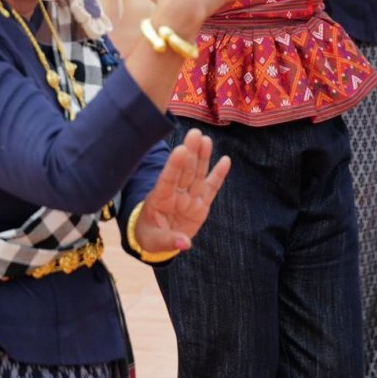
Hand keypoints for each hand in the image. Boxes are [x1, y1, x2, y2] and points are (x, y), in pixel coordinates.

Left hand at [132, 129, 229, 252]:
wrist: (157, 238)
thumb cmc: (151, 235)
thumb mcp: (155, 241)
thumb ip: (170, 240)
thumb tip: (185, 244)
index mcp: (160, 198)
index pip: (168, 179)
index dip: (174, 165)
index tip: (181, 149)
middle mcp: (176, 193)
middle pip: (185, 171)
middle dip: (190, 152)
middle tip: (195, 134)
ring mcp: (189, 197)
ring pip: (197, 174)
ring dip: (202, 157)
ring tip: (206, 140)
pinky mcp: (201, 204)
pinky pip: (211, 187)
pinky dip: (218, 175)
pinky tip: (225, 160)